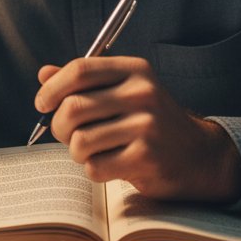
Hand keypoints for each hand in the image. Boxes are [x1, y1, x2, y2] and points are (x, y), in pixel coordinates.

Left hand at [35, 56, 240, 201]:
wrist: (198, 156)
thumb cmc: (149, 122)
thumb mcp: (122, 92)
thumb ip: (84, 82)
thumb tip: (43, 73)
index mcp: (134, 70)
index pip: (79, 70)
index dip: (51, 89)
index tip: (42, 104)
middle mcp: (143, 93)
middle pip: (72, 107)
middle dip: (60, 127)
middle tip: (67, 135)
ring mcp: (147, 125)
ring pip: (80, 141)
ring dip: (77, 152)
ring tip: (93, 151)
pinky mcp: (147, 157)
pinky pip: (95, 166)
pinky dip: (95, 170)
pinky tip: (112, 165)